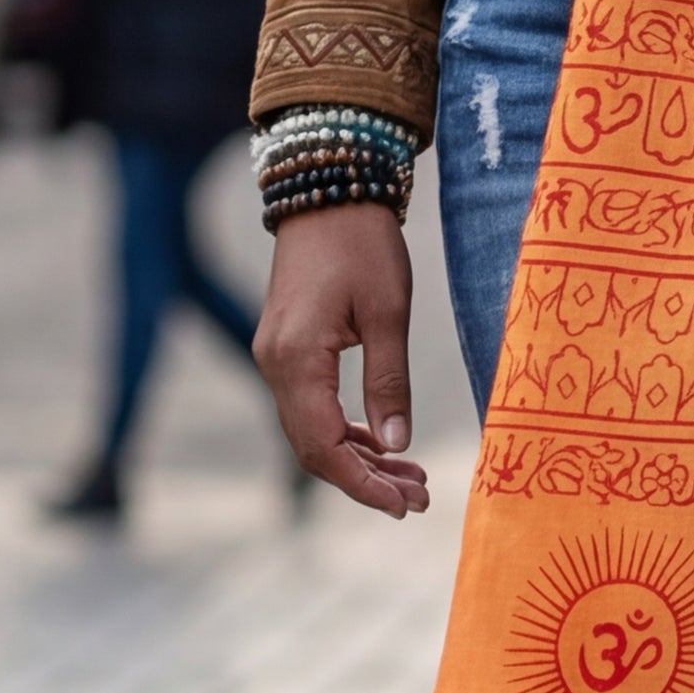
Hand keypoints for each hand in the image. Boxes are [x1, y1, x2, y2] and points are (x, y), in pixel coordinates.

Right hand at [254, 205, 428, 517]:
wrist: (330, 187)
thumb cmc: (364, 244)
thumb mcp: (389, 313)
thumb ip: (391, 382)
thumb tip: (399, 445)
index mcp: (297, 359)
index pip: (324, 446)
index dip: (363, 484)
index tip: (404, 505)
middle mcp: (276, 364)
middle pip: (313, 448)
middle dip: (364, 479)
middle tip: (417, 499)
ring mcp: (277, 356)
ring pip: (312, 430)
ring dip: (358, 458)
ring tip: (410, 478)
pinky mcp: (288, 348)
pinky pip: (312, 406)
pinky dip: (346, 430)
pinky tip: (382, 443)